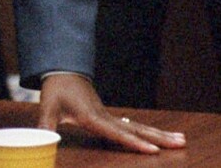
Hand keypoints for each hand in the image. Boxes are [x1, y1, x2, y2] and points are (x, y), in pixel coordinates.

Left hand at [38, 73, 186, 152]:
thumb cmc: (56, 88)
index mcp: (92, 115)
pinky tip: (160, 137)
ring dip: (159, 133)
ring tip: (181, 139)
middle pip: (136, 129)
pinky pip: (132, 125)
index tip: (153, 150)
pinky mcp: (108, 115)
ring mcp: (109, 115)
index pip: (117, 132)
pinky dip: (147, 132)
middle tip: (182, 143)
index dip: (134, 143)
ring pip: (138, 126)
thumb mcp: (48, 105)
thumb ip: (45, 124)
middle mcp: (105, 115)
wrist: (61, 69)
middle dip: (159, 137)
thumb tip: (39, 140)